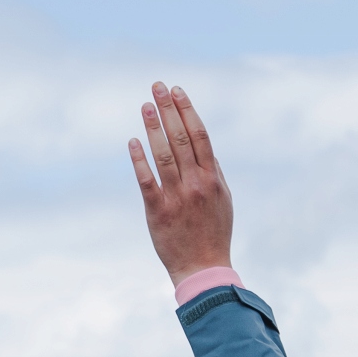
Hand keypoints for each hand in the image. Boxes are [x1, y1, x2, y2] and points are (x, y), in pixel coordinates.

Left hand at [130, 84, 232, 284]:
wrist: (203, 269)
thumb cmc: (214, 233)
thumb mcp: (224, 201)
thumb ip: (214, 172)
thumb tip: (205, 146)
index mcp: (212, 180)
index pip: (200, 136)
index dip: (187, 110)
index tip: (176, 91)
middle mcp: (196, 185)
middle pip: (181, 138)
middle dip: (168, 109)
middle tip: (156, 86)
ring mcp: (177, 198)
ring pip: (164, 155)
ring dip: (153, 127)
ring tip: (145, 106)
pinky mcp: (158, 212)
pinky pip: (147, 181)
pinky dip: (140, 160)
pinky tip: (133, 141)